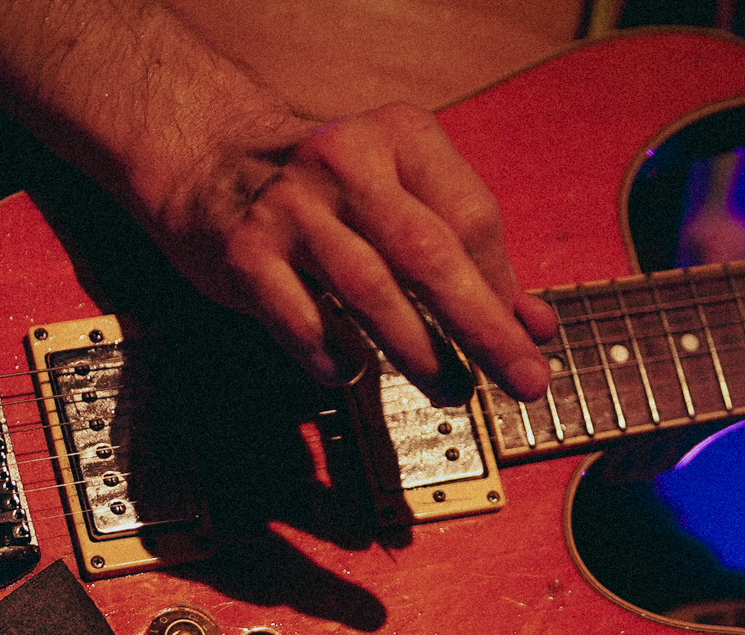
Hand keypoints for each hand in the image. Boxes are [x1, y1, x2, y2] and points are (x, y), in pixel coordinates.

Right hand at [162, 103, 556, 404]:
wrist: (210, 162)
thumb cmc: (323, 193)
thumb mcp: (398, 198)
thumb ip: (467, 256)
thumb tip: (534, 327)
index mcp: (398, 137)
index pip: (471, 217)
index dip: (502, 286)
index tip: (521, 338)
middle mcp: (345, 162)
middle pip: (429, 254)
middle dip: (483, 327)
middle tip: (522, 380)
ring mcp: (290, 206)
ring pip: (368, 289)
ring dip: (418, 351)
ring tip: (452, 388)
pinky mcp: (245, 251)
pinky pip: (298, 317)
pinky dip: (330, 353)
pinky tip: (350, 372)